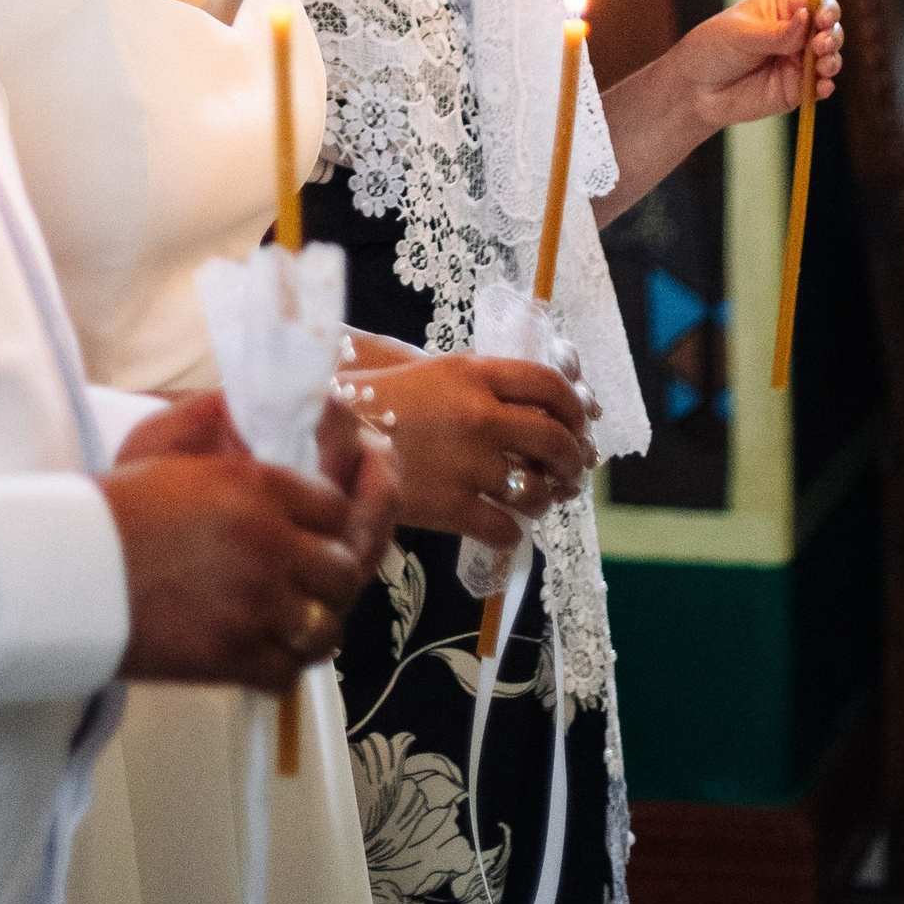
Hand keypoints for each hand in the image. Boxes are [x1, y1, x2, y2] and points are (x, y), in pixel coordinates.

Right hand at [106, 390, 393, 687]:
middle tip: (303, 582)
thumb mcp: (169, 446)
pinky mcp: (234, 657)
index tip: (307, 533)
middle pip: (344, 570)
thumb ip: (222, 427)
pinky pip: (289, 671)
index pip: (336, 508)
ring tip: (288, 622)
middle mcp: (269, 543)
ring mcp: (256, 605)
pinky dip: (279, 665)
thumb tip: (252, 413)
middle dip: (328, 578)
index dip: (326, 523)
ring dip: (311, 626)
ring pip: (326, 628)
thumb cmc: (115, 507)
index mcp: (257, 486)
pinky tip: (259, 649)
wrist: (66, 570)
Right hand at [344, 352, 593, 546]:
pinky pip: (504, 528)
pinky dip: (510, 532)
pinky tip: (500, 525)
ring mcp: (465, 462)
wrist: (326, 434)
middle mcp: (477, 414)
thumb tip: (547, 409)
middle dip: (572, 462)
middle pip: (555, 441)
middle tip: (570, 472)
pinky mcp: (448, 505)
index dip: (575, 410)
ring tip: (533, 500)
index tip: (577, 426)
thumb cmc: (381, 400)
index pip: (551, 385)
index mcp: (474, 373)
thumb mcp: (436, 372)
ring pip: (534, 491)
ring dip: (542, 500)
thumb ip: (486, 384)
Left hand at [661, 0, 841, 131]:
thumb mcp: (740, 35)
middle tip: (819, 44)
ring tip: (822, 65)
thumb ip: (776, 33)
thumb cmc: (712, 49)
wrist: (695, 89)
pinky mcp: (797, 87)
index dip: (826, 7)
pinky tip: (822, 85)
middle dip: (831, 35)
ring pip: (830, 56)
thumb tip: (807, 17)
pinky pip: (820, 86)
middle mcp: (796, 31)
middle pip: (829, 28)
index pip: (815, 0)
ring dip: (832, 59)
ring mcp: (798, 60)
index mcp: (782, 6)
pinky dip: (826, 85)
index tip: (823, 17)